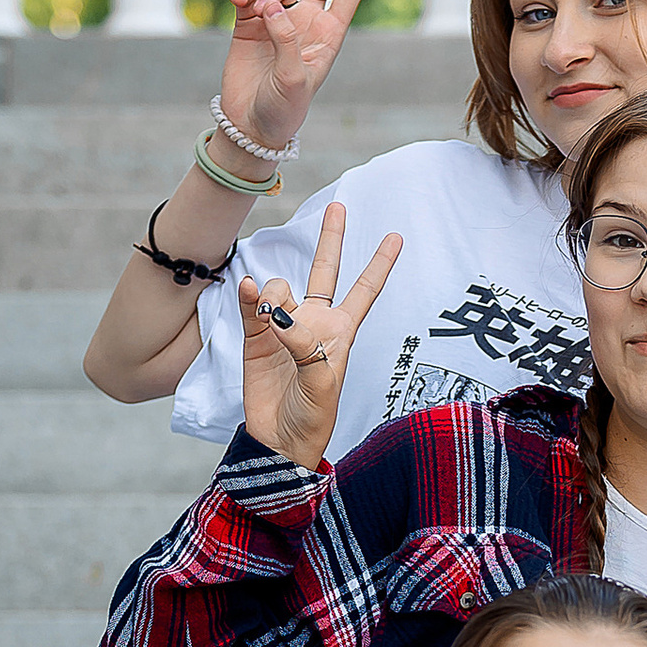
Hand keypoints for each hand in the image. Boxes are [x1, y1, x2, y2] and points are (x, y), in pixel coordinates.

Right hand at [217, 0, 383, 153]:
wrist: (250, 126)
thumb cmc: (283, 110)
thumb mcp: (295, 80)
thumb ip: (286, 40)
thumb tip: (269, 5)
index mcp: (329, 34)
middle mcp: (306, 20)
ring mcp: (277, 18)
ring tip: (260, 10)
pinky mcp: (248, 22)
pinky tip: (240, 0)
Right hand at [238, 206, 403, 468]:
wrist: (279, 441)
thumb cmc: (313, 418)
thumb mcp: (322, 385)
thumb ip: (307, 346)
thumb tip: (280, 317)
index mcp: (341, 333)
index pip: (364, 291)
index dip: (379, 265)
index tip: (397, 237)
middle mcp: (314, 323)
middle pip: (325, 271)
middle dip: (332, 239)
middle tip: (339, 205)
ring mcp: (284, 327)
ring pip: (279, 288)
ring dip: (274, 294)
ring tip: (270, 319)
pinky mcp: (256, 337)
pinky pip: (252, 305)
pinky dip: (250, 296)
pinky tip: (250, 294)